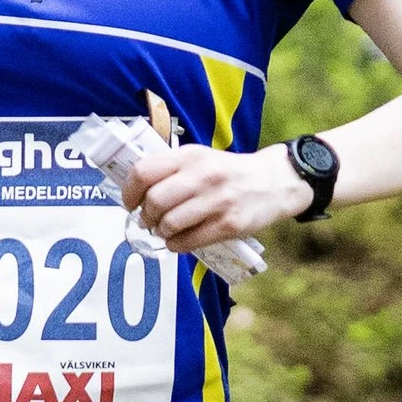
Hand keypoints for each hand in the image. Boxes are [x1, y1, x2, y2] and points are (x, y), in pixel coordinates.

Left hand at [122, 140, 308, 252]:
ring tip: (166, 230)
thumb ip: (170, 169)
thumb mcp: (200, 158)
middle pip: (154, 201)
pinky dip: (176, 245)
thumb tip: (135, 193)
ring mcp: (217, 201)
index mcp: (190, 156)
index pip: (144, 172)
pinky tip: (180, 240)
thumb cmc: (227, 173)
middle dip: (146, 216)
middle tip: (150, 220)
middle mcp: (203, 176)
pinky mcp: (229, 224)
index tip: (130, 203)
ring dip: (161, 232)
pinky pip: (188, 242)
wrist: (272, 182)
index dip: (129, 192)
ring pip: (169, 224)